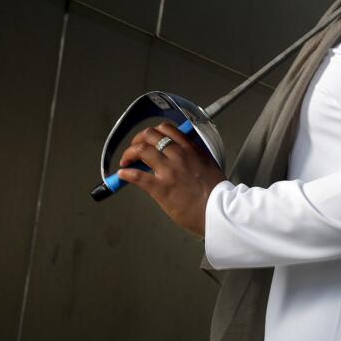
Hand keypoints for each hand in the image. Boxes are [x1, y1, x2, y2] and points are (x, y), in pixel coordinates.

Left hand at [117, 121, 226, 240]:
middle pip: (150, 135)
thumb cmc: (216, 192)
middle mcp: (179, 155)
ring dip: (129, 154)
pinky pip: (138, 176)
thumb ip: (194, 156)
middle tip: (134, 149)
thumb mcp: (208, 164)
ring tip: (126, 161)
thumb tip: (180, 155)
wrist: (218, 211)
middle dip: (137, 140)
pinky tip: (122, 175)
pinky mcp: (161, 188)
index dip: (152, 133)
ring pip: (142, 150)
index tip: (148, 140)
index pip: (167, 129)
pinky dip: (126, 174)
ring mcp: (169, 171)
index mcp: (191, 149)